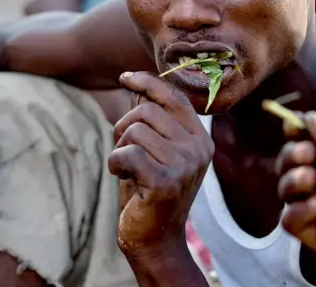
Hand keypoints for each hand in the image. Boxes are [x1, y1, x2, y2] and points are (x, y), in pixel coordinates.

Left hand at [110, 71, 213, 260]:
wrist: (154, 239)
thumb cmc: (148, 190)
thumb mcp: (153, 150)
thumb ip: (149, 120)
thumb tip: (135, 84)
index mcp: (200, 138)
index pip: (174, 96)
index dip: (147, 82)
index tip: (125, 77)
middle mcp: (199, 148)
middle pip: (148, 110)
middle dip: (124, 126)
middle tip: (124, 150)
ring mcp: (185, 164)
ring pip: (135, 130)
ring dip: (120, 147)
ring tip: (126, 167)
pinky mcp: (166, 181)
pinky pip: (127, 152)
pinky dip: (115, 162)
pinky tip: (122, 177)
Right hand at [277, 112, 315, 279]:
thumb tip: (309, 118)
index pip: (308, 142)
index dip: (295, 132)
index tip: (291, 125)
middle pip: (290, 165)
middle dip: (290, 155)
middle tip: (306, 153)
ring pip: (286, 192)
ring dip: (290, 180)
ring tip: (310, 177)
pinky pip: (291, 223)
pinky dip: (297, 211)